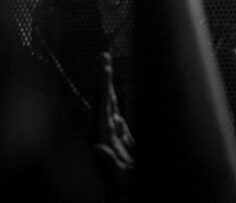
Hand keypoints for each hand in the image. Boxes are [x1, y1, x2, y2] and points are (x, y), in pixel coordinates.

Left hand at [92, 52, 134, 198]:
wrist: (128, 199)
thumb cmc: (126, 192)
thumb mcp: (119, 181)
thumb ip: (108, 164)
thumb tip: (96, 146)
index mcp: (105, 142)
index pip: (103, 107)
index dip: (104, 85)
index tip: (104, 66)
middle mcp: (106, 137)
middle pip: (104, 103)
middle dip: (104, 79)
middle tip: (102, 56)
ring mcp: (113, 140)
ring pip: (109, 108)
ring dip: (108, 88)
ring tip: (105, 68)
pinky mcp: (121, 144)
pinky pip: (117, 119)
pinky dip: (116, 104)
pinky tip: (115, 97)